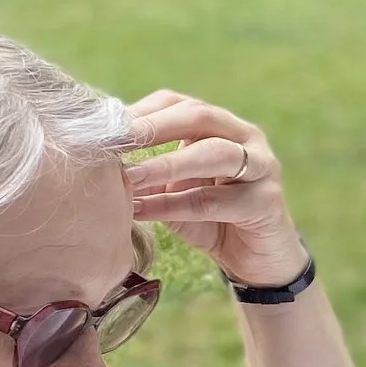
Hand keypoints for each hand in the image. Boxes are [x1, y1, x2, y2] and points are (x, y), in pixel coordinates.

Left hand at [123, 90, 307, 289]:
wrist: (256, 262)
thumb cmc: (212, 220)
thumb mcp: (174, 191)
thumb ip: (148, 174)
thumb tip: (97, 163)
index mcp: (222, 127)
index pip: (178, 104)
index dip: (141, 112)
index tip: (103, 127)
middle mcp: (247, 138)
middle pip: (199, 116)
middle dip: (153, 127)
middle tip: (114, 141)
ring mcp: (263, 168)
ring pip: (215, 154)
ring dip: (166, 164)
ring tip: (129, 177)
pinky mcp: (267, 203)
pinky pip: (215, 201)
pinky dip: (175, 206)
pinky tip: (144, 211)